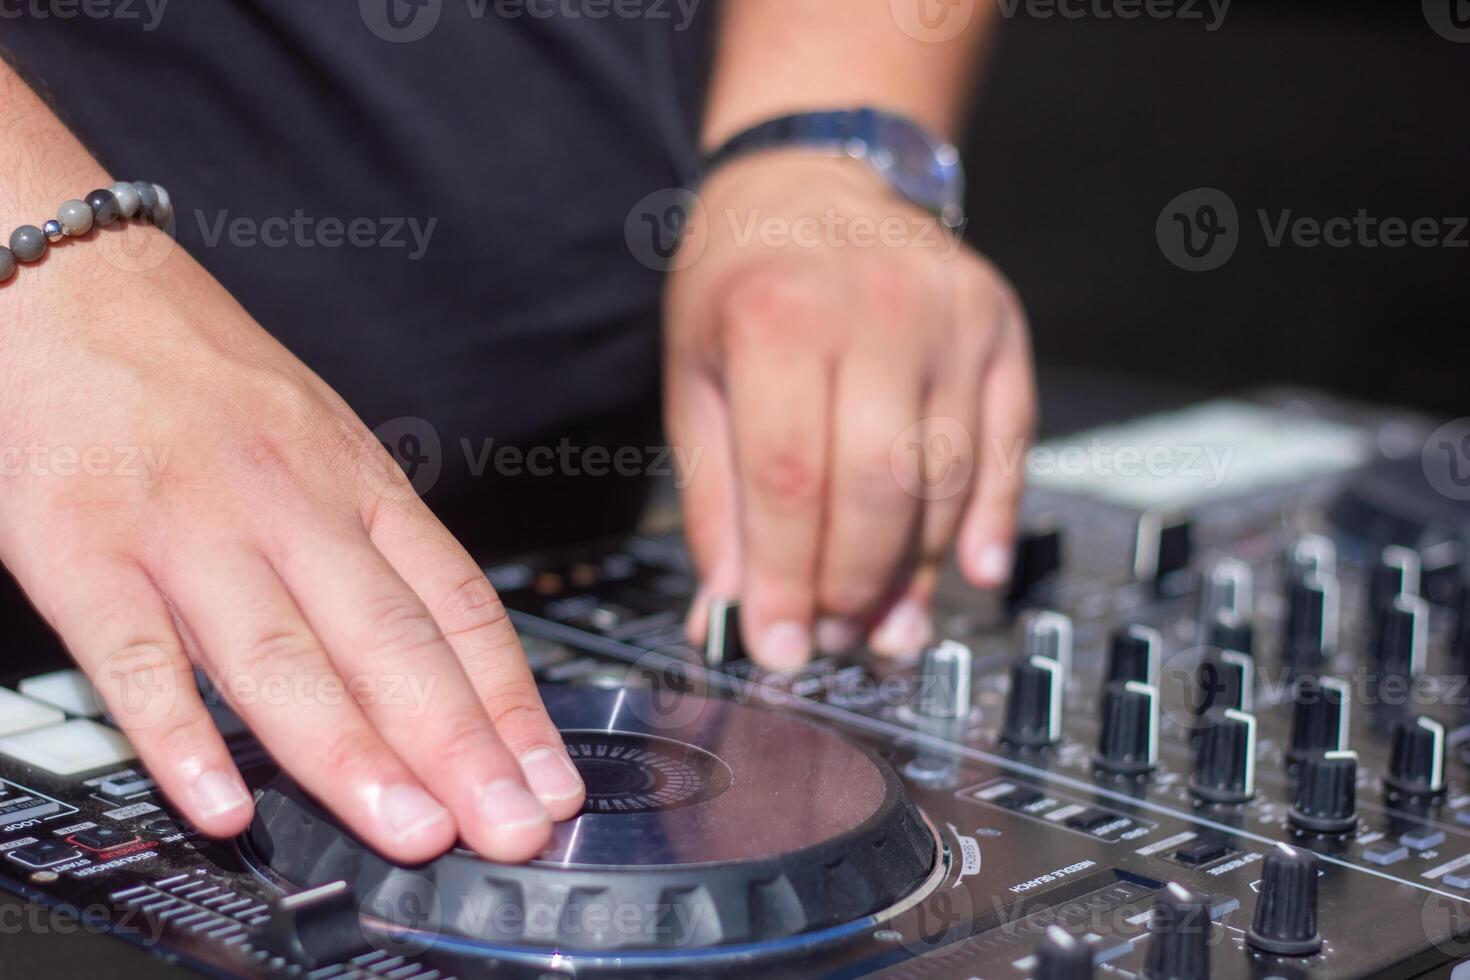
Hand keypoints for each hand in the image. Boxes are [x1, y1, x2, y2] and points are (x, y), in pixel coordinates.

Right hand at [0, 226, 582, 862]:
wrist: (61, 271)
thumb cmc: (194, 363)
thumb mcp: (316, 435)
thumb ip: (366, 542)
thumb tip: (433, 657)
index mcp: (354, 479)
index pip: (457, 605)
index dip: (512, 702)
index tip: (548, 776)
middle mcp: (287, 502)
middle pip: (391, 640)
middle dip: (462, 746)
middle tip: (511, 825)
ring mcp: (184, 525)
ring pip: (284, 656)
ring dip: (354, 754)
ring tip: (413, 830)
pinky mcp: (77, 542)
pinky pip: (133, 652)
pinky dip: (178, 732)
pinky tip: (221, 800)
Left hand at [665, 153, 1035, 668]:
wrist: (812, 175)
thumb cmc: (741, 277)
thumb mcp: (695, 377)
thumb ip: (716, 500)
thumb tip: (730, 613)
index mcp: (777, 316)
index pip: (789, 480)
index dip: (785, 581)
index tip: (778, 647)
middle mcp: (874, 308)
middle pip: (879, 486)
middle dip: (852, 584)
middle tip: (830, 634)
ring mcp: (949, 315)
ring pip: (948, 476)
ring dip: (917, 569)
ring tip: (884, 624)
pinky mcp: (1000, 326)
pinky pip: (1008, 444)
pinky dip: (992, 520)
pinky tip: (968, 573)